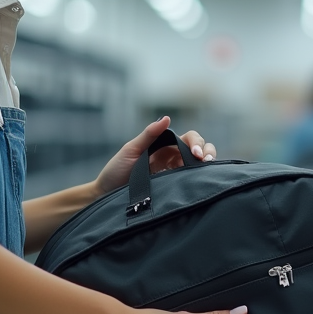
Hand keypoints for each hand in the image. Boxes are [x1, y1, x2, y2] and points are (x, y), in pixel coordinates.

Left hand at [93, 116, 216, 195]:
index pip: (188, 139)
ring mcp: (172, 174)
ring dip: (206, 166)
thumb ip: (149, 135)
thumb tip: (166, 118)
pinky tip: (199, 182)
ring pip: (197, 166)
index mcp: (163, 147)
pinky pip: (188, 182)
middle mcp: (171, 158)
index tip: (196, 153)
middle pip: (198, 150)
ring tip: (207, 170)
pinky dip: (197, 180)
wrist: (105, 195)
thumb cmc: (115, 171)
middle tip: (206, 161)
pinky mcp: (171, 189)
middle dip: (207, 151)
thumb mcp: (131, 150)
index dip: (196, 143)